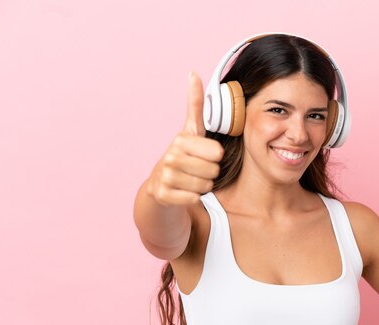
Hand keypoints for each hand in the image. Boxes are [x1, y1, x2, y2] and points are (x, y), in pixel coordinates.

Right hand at [146, 71, 223, 206]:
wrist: (160, 188)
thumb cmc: (183, 157)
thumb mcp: (191, 131)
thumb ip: (195, 105)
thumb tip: (193, 73)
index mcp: (181, 139)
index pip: (218, 153)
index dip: (216, 158)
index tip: (204, 156)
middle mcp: (170, 155)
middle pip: (213, 170)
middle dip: (210, 174)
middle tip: (198, 171)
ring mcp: (164, 176)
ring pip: (204, 186)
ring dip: (203, 186)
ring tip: (191, 181)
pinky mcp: (162, 195)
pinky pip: (193, 198)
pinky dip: (193, 198)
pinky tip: (185, 193)